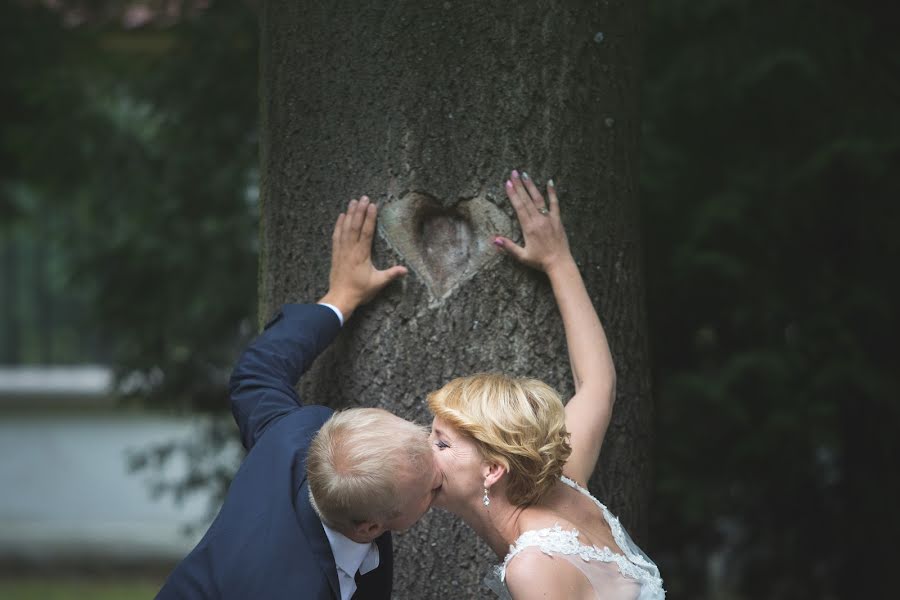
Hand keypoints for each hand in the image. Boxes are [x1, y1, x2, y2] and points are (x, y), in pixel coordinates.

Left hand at [319, 196, 406, 319]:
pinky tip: (341, 216)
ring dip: (349, 214)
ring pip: (345, 228)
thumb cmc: (360, 291)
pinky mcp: (336, 254)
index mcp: (362, 254)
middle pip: (355, 225)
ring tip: (353, 201)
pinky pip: (336, 235)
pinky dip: (339, 225)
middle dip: (359, 210)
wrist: (341, 298)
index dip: (370, 218)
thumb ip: (391, 274)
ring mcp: (342, 250)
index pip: (366, 232)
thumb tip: (405, 269)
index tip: (373, 205)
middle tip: (363, 197)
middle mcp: (351, 249)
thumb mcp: (378, 283)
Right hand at [494, 170, 572, 273]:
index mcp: (528, 227)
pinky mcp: (557, 220)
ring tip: (525, 174)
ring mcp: (548, 218)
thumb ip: (508, 246)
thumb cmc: (539, 261)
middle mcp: (538, 220)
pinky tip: (549, 182)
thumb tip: (494, 239)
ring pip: (538, 199)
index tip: (507, 183)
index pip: (518, 207)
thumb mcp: (522, 256)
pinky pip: (554, 204)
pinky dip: (552, 193)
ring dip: (531, 186)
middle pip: (527, 199)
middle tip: (513, 173)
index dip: (512, 194)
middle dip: (519, 185)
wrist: (559, 263)